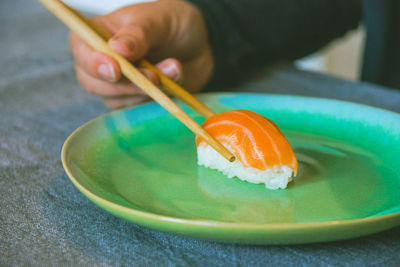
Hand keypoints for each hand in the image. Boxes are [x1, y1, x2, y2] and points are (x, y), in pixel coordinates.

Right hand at [69, 0, 212, 108]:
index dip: (94, 63)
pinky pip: (137, 108)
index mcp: (98, 33)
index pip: (82, 49)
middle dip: (125, 84)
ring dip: (148, 89)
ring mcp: (117, 83)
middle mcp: (102, 60)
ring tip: (173, 68)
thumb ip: (137, 34)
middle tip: (153, 77)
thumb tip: (116, 50)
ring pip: (117, 99)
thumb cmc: (172, 24)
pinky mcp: (135, 99)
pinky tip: (174, 80)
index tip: (115, 70)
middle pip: (93, 82)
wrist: (198, 45)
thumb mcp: (158, 21)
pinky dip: (157, 98)